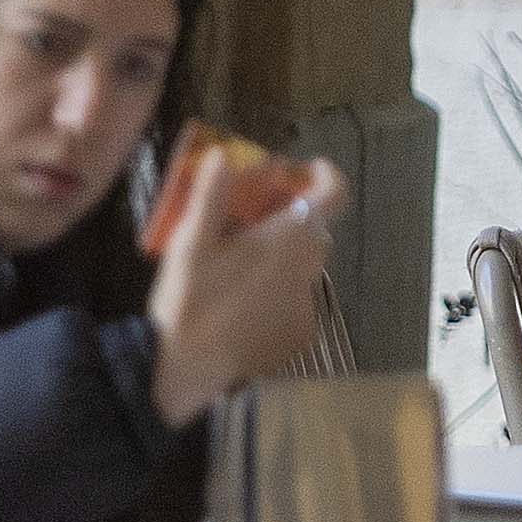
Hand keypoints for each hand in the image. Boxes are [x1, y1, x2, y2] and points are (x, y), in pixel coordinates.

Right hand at [145, 142, 345, 426]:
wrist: (187, 366)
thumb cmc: (187, 298)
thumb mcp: (191, 241)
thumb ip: (211, 195)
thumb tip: (222, 155)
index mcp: (286, 241)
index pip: (334, 196)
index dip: (327, 177)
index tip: (306, 170)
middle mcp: (308, 270)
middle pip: (316, 231)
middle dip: (294, 216)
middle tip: (254, 214)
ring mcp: (308, 305)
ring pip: (305, 266)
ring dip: (283, 255)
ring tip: (239, 259)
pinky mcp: (301, 333)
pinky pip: (296, 300)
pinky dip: (277, 291)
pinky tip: (241, 300)